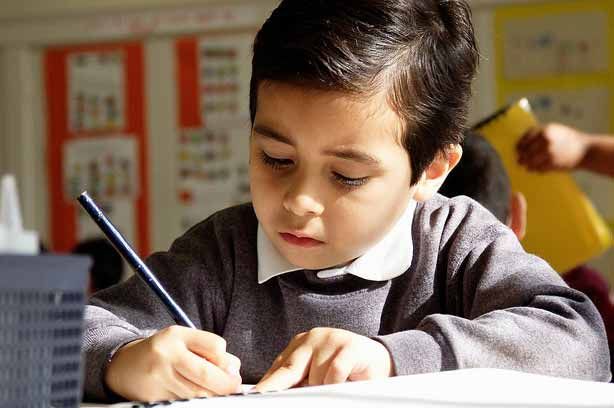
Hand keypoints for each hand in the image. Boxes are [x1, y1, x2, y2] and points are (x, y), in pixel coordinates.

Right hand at [105, 326, 240, 401]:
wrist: (124, 366)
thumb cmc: (163, 351)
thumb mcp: (185, 340)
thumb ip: (210, 350)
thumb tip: (233, 370)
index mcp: (177, 335)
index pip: (215, 346)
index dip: (227, 360)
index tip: (231, 368)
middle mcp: (166, 355)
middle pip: (207, 374)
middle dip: (226, 383)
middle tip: (233, 386)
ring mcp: (159, 378)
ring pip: (198, 393)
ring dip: (212, 393)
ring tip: (213, 388)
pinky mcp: (154, 398)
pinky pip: (185, 402)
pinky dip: (195, 400)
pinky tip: (195, 393)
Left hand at [255, 328, 393, 391]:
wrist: (377, 361)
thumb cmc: (344, 370)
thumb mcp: (316, 375)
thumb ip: (298, 381)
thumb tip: (272, 394)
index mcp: (300, 345)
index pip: (279, 368)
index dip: (268, 385)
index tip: (257, 396)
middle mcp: (312, 338)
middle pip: (289, 369)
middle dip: (276, 387)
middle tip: (264, 397)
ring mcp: (331, 340)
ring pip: (315, 377)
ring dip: (322, 388)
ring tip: (334, 385)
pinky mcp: (349, 346)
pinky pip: (334, 372)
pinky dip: (336, 383)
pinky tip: (343, 383)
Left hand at [516, 123, 587, 171]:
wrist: (585, 150)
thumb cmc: (567, 138)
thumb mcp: (553, 129)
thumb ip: (537, 134)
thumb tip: (520, 144)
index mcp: (544, 131)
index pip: (523, 141)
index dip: (518, 147)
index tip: (517, 151)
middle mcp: (545, 141)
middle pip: (524, 153)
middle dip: (521, 158)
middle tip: (520, 161)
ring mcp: (548, 153)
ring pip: (529, 162)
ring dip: (527, 165)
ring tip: (527, 166)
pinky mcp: (552, 164)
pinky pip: (537, 169)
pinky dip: (536, 170)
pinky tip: (537, 169)